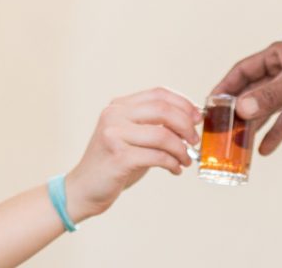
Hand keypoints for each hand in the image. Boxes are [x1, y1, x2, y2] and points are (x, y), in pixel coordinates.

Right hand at [63, 88, 200, 222]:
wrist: (83, 189)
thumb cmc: (113, 163)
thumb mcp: (132, 136)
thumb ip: (153, 125)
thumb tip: (190, 122)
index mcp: (119, 105)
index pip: (158, 93)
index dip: (183, 103)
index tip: (198, 118)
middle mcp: (114, 115)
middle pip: (162, 110)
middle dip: (186, 125)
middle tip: (195, 141)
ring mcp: (114, 134)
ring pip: (162, 134)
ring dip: (181, 149)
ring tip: (186, 160)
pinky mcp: (118, 157)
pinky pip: (156, 156)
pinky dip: (172, 163)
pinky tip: (175, 169)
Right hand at [211, 37, 281, 155]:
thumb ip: (270, 95)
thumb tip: (240, 110)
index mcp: (280, 53)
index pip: (244, 70)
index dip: (226, 86)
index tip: (210, 105)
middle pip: (255, 90)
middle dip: (239, 111)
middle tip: (221, 131)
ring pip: (270, 107)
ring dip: (255, 125)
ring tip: (238, 146)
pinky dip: (277, 133)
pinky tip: (266, 150)